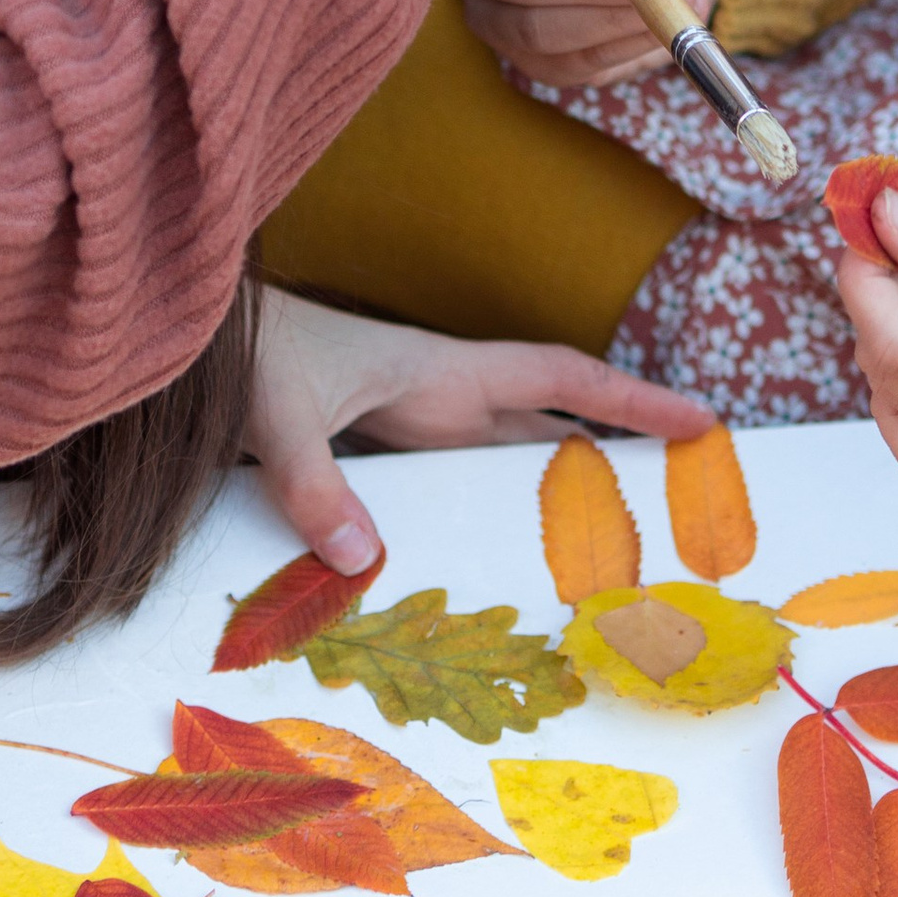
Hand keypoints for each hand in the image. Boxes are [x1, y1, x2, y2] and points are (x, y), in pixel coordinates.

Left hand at [246, 290, 714, 570]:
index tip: (699, 422)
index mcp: (441, 370)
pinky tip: (507, 559)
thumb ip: (315, 484)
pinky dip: (499, 511)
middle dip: (620, 455)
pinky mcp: (386, 449)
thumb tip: (362, 560)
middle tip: (690, 500)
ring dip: (561, 490)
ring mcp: (417, 421)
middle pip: (553, 423)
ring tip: (619, 550)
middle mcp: (442, 394)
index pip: (560, 376)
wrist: (197, 335)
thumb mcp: (278, 415)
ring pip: (511, 456)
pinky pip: (464, 481)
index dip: (632, 398)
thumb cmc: (245, 354)